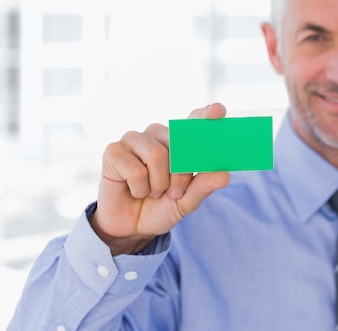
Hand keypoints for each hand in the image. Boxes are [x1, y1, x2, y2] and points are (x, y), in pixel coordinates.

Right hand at [90, 103, 230, 255]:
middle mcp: (157, 134)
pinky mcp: (113, 150)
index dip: (206, 115)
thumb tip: (224, 175)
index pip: (194, 120)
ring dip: (159, 184)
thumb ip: (204, 187)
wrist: (131, 227)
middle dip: (181, 174)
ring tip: (153, 192)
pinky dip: (140, 189)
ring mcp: (134, 139)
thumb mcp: (187, 201)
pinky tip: (134, 191)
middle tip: (176, 193)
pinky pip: (136, 170)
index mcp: (178, 141)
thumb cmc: (161, 207)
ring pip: (158, 156)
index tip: (218, 111)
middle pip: (178, 144)